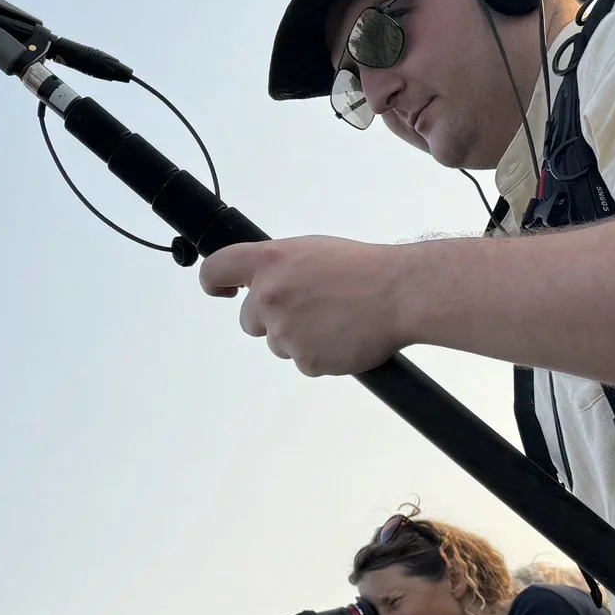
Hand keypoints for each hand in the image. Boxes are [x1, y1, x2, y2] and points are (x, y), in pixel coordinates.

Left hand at [199, 238, 409, 376]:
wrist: (400, 294)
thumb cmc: (363, 269)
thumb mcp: (312, 251)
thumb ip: (279, 267)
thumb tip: (263, 283)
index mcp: (270, 262)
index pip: (216, 270)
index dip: (213, 283)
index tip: (221, 291)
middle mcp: (269, 296)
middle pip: (248, 320)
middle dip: (271, 319)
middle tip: (307, 309)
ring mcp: (285, 332)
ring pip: (278, 343)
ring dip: (299, 337)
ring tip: (335, 320)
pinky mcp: (306, 360)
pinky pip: (304, 363)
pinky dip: (320, 355)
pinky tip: (343, 337)